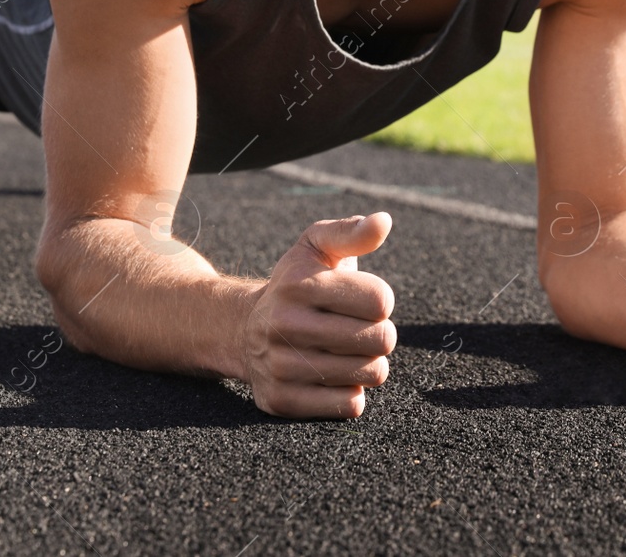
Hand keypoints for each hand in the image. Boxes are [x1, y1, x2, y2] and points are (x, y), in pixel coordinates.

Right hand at [241, 212, 396, 417]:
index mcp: (298, 284)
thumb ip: (352, 232)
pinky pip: (350, 404)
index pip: (380, 300)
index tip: (361, 300)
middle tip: (358, 329)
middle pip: (381, 340)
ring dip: (368, 363)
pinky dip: (351, 392)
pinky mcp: (281, 400)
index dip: (380, 300)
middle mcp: (284, 324)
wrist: (242, 330)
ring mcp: (279, 366)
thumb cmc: (296, 286)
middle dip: (380, 334)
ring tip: (346, 351)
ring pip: (370, 374)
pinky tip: (332, 375)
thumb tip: (383, 221)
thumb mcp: (316, 248)